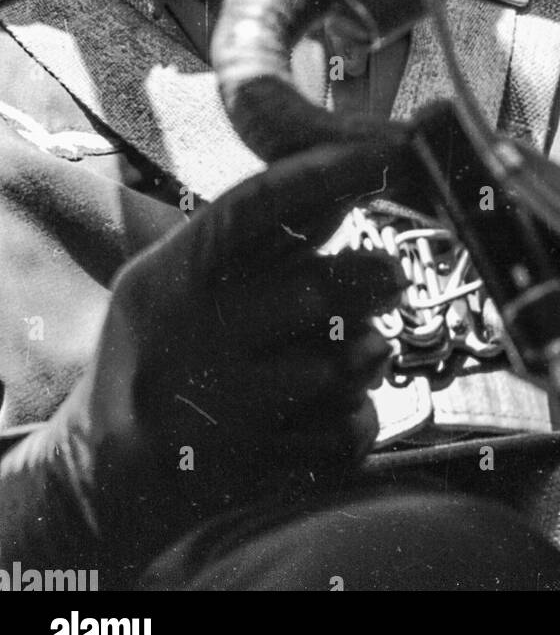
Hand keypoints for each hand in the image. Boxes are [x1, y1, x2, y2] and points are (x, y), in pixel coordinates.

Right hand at [0, 142, 402, 576]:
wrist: (95, 480)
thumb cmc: (157, 356)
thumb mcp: (173, 282)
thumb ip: (253, 239)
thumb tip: (338, 186)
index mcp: (167, 278)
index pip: (250, 209)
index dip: (321, 175)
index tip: (380, 155)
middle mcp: (186, 341)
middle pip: (311, 291)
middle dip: (367, 280)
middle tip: (388, 277)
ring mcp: (214, 412)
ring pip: (336, 367)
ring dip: (366, 354)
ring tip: (362, 350)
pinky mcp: (246, 474)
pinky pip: (342, 434)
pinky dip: (357, 419)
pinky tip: (335, 410)